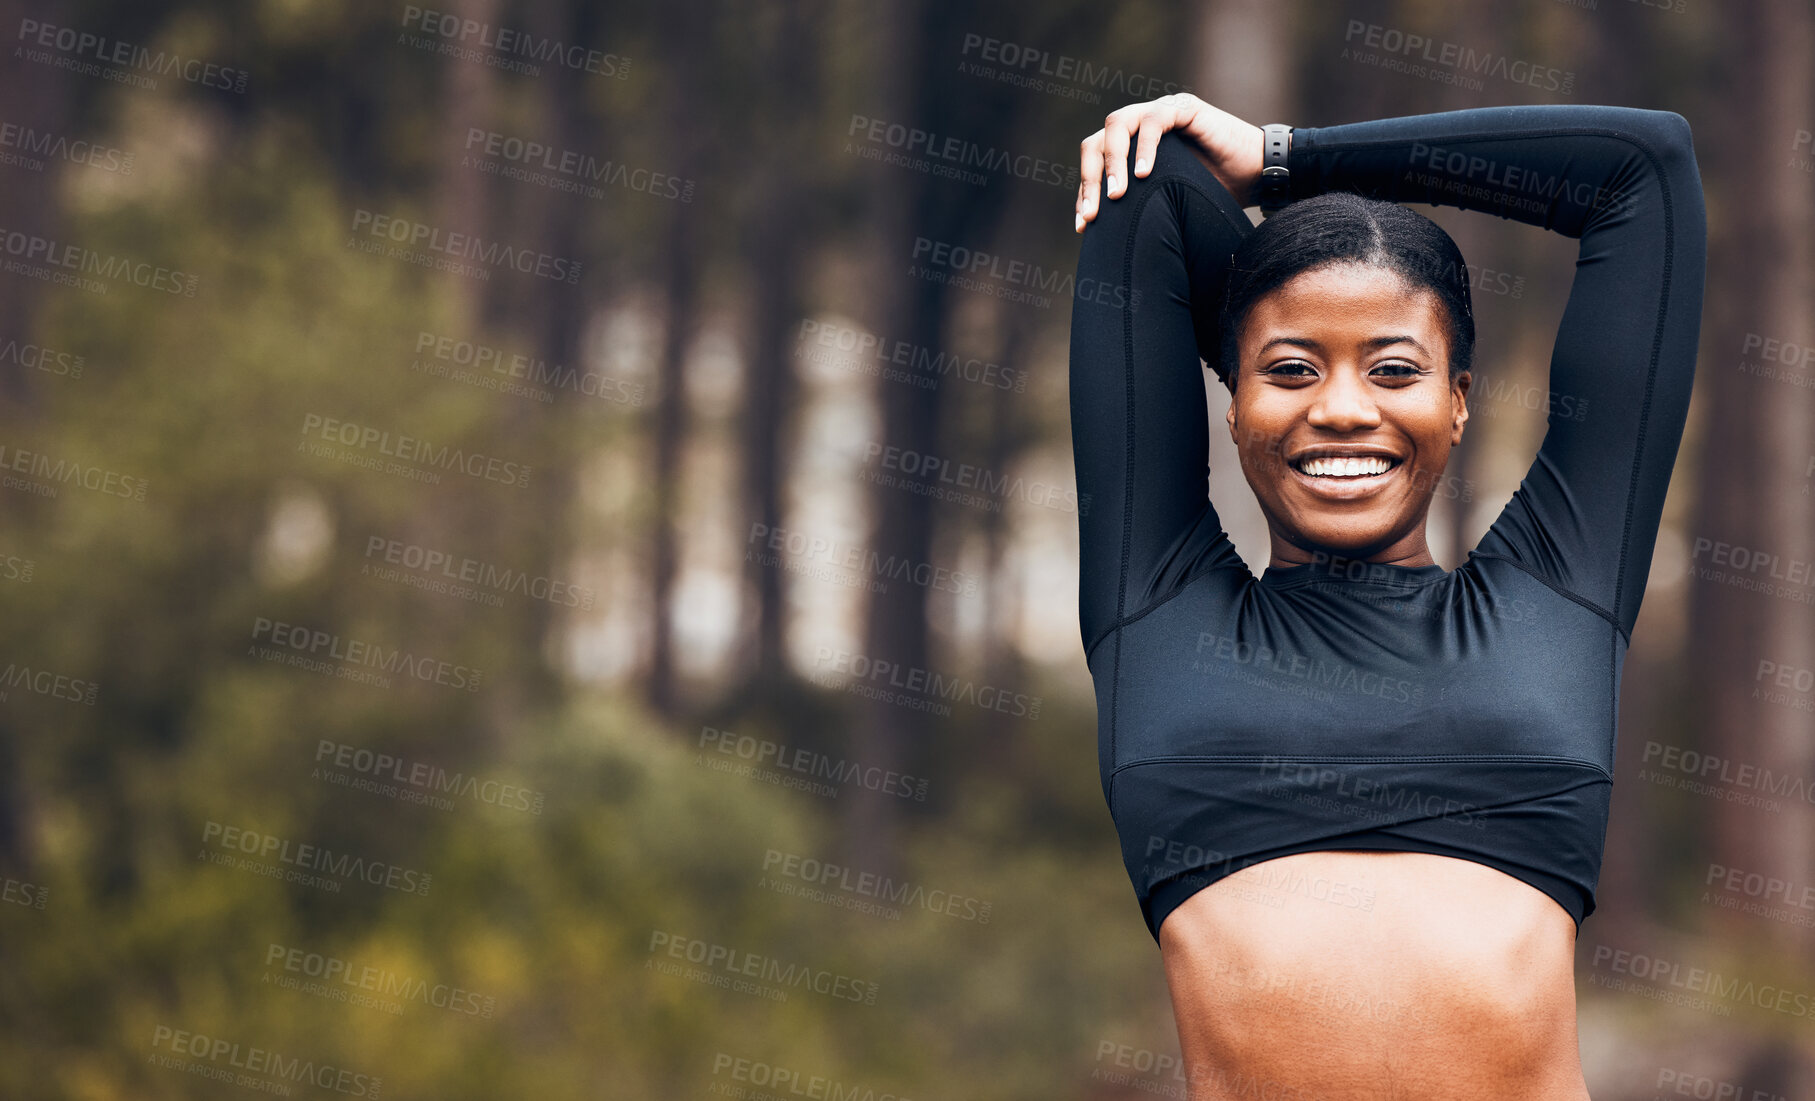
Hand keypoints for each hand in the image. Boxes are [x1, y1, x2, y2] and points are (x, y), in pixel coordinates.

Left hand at [1075, 93, 1264, 231]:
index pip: (1094, 166)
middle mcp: (1138, 126)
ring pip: (1117, 125)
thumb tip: (1107, 245)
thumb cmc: (1214, 193)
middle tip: (1093, 214)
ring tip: (1116, 194)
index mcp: (1129, 148)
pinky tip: (1143, 174)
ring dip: (1112, 162)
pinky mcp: (1182, 108)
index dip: (1084, 193)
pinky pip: (1153, 120)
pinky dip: (1144, 146)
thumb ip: (1139, 210)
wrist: (1257, 176)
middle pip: (1097, 143)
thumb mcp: (1167, 206)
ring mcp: (1159, 113)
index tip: (1083, 227)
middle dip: (1090, 179)